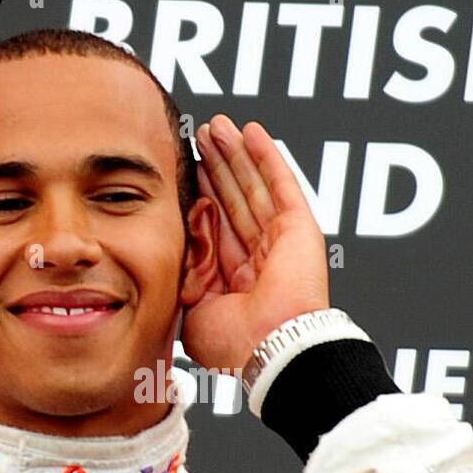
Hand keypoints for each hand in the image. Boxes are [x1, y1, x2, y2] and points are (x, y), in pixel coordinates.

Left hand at [182, 115, 329, 372]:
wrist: (268, 347)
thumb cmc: (233, 343)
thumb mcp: (193, 307)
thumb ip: (185, 276)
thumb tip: (173, 248)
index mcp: (236, 280)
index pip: (216, 226)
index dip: (201, 194)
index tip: (185, 169)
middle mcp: (259, 257)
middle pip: (234, 199)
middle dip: (217, 166)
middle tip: (199, 135)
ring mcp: (281, 240)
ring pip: (253, 185)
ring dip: (236, 153)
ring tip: (216, 126)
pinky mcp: (299, 227)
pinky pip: (281, 183)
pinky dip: (267, 156)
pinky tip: (252, 132)